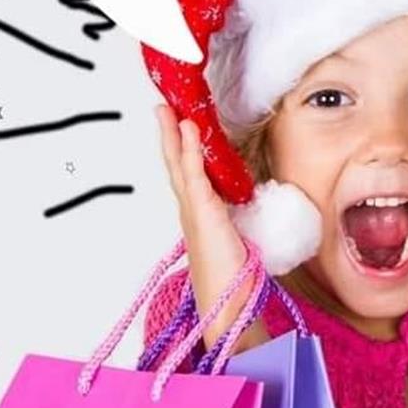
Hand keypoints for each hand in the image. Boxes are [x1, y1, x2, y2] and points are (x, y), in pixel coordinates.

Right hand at [155, 104, 255, 350]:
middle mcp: (190, 207)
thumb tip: (246, 198)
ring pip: (179, 163)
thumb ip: (236, 213)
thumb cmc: (232, 274)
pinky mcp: (202, 211)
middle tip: (161, 105)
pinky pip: (195, 173)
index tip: (177, 121)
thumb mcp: (236, 233)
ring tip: (169, 109)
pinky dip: (191, 150)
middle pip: (174, 161)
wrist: (227, 302)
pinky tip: (189, 130)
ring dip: (174, 134)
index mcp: (197, 210)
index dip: (179, 145)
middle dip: (167, 133)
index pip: (185, 170)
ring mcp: (193, 208)